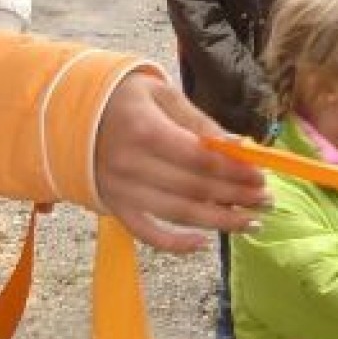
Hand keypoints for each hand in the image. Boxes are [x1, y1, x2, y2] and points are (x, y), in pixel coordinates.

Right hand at [92, 72, 269, 250]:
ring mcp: (120, 190)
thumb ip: (200, 121)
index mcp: (144, 130)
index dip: (234, 171)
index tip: (262, 176)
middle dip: (235, 197)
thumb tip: (239, 146)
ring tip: (250, 223)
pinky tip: (204, 242)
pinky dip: (175, 243)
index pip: (200, 158)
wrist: (70, 113)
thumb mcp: (162, 94)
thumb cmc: (123, 98)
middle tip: (267, 201)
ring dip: (218, 222)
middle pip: (194, 189)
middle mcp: (130, 164)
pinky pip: (146, 233)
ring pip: (178, 214)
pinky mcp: (113, 206)